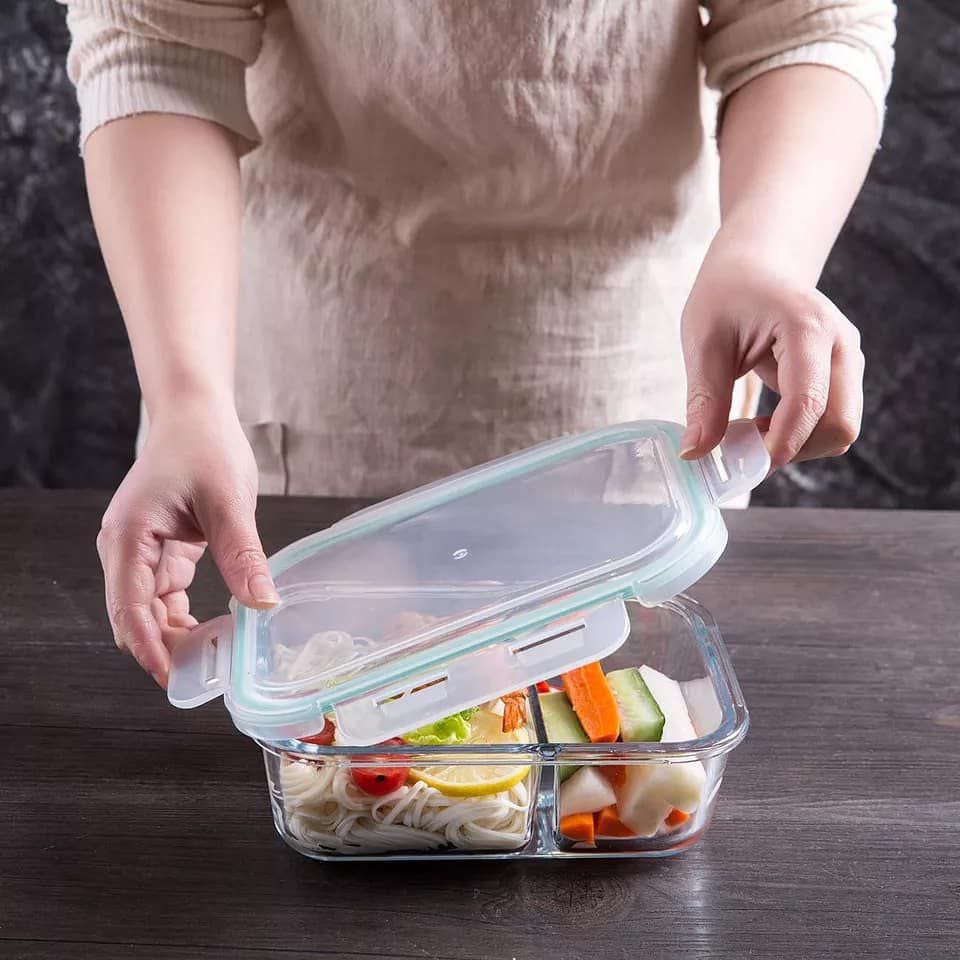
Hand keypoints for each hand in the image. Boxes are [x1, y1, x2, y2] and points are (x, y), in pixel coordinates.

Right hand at [96, 396, 277, 686]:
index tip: (173, 679)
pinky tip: (214, 629)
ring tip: (217, 657)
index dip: (150, 647)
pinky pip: (166, 594)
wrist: (195, 414)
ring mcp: (140, 551)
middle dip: (166, 647)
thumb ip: (243, 556)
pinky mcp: (160, 551)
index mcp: (129, 536)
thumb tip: (263, 604)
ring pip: (151, 610)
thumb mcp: (229, 502)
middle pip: (136, 615)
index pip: (130, 606)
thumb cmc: (204, 446)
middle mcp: (125, 548)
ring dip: (177, 633)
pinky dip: (184, 614)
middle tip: (209, 674)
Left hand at [679, 235, 864, 469]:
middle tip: (742, 448)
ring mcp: (848, 359)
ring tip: (748, 432)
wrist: (757, 264)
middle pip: (839, 424)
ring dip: (797, 445)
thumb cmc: (727, 294)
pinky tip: (765, 425)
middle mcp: (841, 344)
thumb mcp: (703, 344)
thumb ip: (704, 401)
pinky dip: (801, 435)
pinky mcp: (843, 373)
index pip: (808, 402)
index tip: (743, 464)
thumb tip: (695, 454)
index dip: (780, 443)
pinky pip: (833, 419)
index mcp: (807, 328)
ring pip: (841, 428)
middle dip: (793, 449)